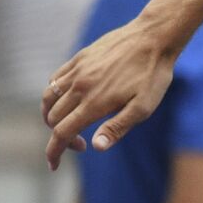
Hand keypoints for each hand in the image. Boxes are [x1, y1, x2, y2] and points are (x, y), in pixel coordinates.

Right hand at [42, 18, 176, 169]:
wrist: (154, 37)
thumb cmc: (153, 75)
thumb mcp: (143, 107)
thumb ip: (117, 128)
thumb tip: (95, 147)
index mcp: (94, 103)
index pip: (62, 133)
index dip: (54, 152)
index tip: (54, 165)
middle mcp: (79, 86)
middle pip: (53, 118)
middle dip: (59, 137)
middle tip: (80, 143)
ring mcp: (77, 70)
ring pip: (48, 98)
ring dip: (50, 116)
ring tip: (64, 125)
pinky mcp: (79, 58)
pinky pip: (55, 79)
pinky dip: (53, 94)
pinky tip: (66, 99)